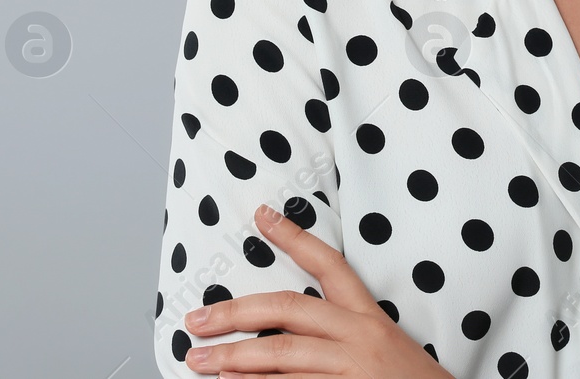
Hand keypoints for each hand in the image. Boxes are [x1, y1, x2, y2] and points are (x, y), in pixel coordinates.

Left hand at [180, 203, 453, 378]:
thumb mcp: (382, 349)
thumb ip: (340, 335)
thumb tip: (280, 333)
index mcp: (369, 318)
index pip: (330, 266)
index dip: (294, 238)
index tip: (263, 217)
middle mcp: (360, 338)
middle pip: (290, 310)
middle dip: (237, 312)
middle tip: (197, 318)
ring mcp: (352, 370)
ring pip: (284, 355)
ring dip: (234, 358)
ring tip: (199, 360)